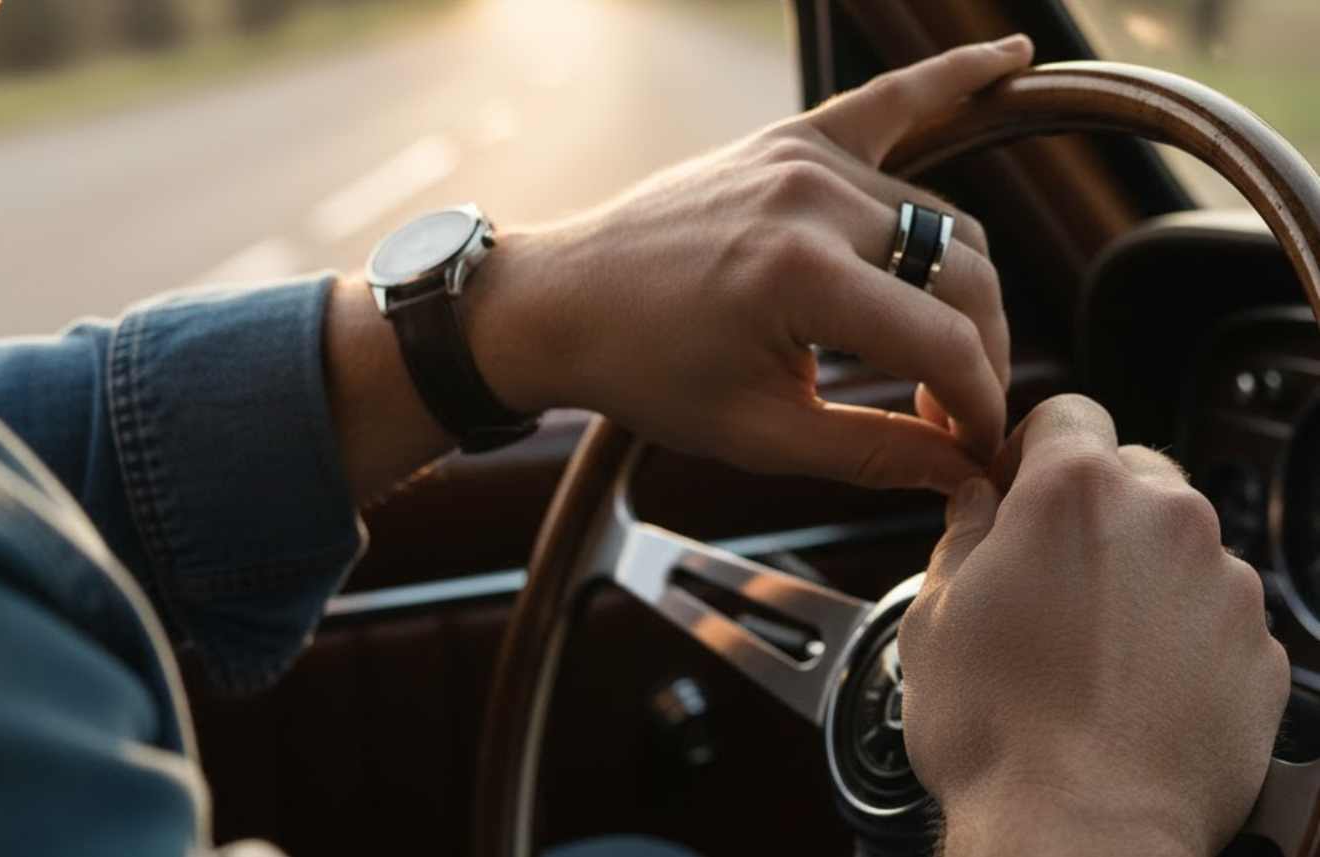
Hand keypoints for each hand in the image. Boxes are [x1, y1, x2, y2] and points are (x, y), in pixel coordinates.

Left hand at [468, 36, 1033, 491]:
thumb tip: (963, 471)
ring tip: (935, 350)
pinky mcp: (789, 137)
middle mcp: (812, 200)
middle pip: (965, 274)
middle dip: (979, 350)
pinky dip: (956, 79)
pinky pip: (892, 100)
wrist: (561, 304)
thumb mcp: (757, 434)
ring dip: (961, 287)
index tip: (976, 445)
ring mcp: (802, 157)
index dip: (978, 404)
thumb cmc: (644, 373)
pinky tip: (1016, 59)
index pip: (946, 343)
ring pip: (942, 218)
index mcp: (803, 278)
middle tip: (951, 409)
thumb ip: (873, 453)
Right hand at [898, 395, 1289, 855]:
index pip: (1066, 413)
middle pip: (1131, 473)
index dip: (1029, 447)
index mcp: (1075, 493)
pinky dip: (1180, 633)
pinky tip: (1132, 683)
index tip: (1011, 487)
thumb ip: (962, 537)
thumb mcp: (935, 616)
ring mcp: (1224, 585)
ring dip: (1138, 574)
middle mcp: (1165, 520)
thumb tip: (974, 506)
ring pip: (1178, 545)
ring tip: (1088, 646)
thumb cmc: (1001, 735)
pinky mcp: (1261, 650)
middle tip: (1045, 576)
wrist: (1080, 834)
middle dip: (1090, 510)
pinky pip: (1215, 614)